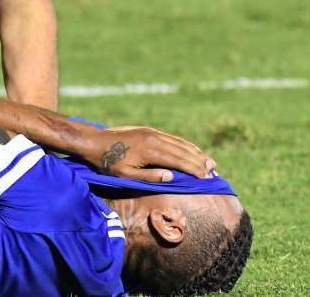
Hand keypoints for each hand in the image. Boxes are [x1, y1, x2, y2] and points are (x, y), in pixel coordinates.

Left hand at [85, 126, 216, 182]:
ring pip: (180, 143)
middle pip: (183, 151)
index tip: (208, 178)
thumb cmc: (107, 163)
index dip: (195, 170)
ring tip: (210, 162)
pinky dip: (185, 145)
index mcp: (150, 151)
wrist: (94, 141)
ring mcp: (152, 133)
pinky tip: (192, 151)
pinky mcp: (149, 131)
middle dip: (200, 162)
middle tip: (215, 172)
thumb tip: (172, 177)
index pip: (179, 161)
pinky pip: (172, 138)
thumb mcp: (126, 175)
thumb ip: (150, 177)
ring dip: (196, 153)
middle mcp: (154, 139)